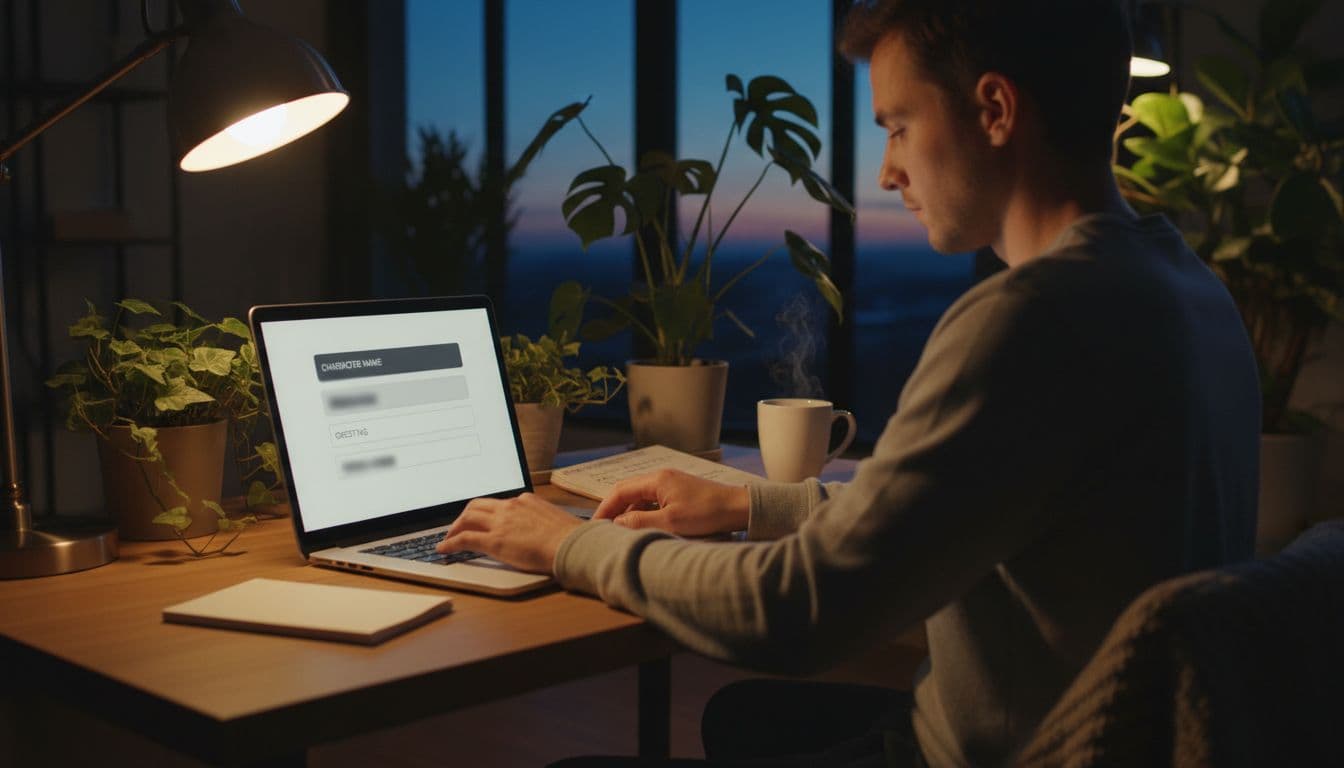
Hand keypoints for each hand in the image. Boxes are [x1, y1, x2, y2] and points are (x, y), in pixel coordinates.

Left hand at [436, 493, 582, 573]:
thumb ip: (544, 519)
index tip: (482, 519)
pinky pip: (465, 538)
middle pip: (477, 505)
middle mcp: (511, 506)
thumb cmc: (571, 539)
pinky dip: (451, 543)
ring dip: (455, 527)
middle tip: (459, 527)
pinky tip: (444, 549)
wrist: (572, 546)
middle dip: (464, 516)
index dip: (486, 512)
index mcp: (526, 500)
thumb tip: (548, 527)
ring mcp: (501, 522)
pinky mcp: (494, 540)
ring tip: (449, 538)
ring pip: (467, 517)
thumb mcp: (556, 521)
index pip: (499, 503)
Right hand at [591, 469, 749, 535]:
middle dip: (614, 510)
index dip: (604, 509)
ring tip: (621, 532)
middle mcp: (661, 477)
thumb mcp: (670, 522)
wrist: (738, 508)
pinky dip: (643, 512)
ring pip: (640, 496)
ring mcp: (671, 483)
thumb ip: (640, 522)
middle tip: (604, 530)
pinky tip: (644, 526)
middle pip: (628, 491)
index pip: (619, 491)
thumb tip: (616, 525)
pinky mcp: (680, 492)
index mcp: (656, 479)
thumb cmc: (707, 514)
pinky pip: (653, 500)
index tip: (594, 526)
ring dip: (629, 512)